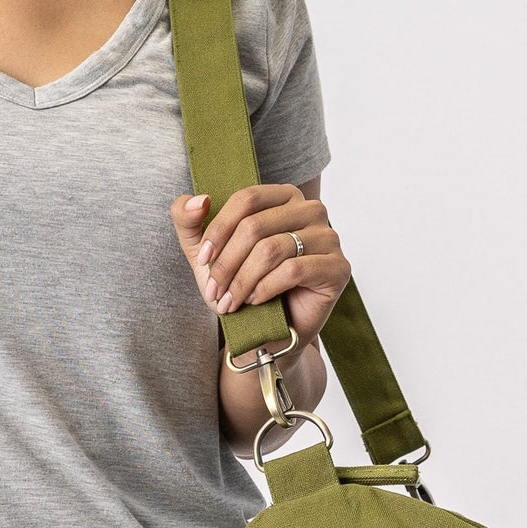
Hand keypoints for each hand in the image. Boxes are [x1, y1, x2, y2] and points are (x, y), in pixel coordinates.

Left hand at [170, 184, 351, 348]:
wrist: (268, 330)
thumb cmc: (241, 285)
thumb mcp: (205, 252)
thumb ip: (188, 219)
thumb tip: (199, 199)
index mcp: (284, 197)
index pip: (246, 199)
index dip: (218, 230)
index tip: (202, 260)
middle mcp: (311, 210)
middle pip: (256, 226)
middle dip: (226, 263)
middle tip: (214, 291)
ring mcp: (329, 238)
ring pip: (272, 249)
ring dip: (242, 280)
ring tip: (230, 301)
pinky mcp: (338, 268)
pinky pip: (294, 270)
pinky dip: (266, 287)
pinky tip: (256, 300)